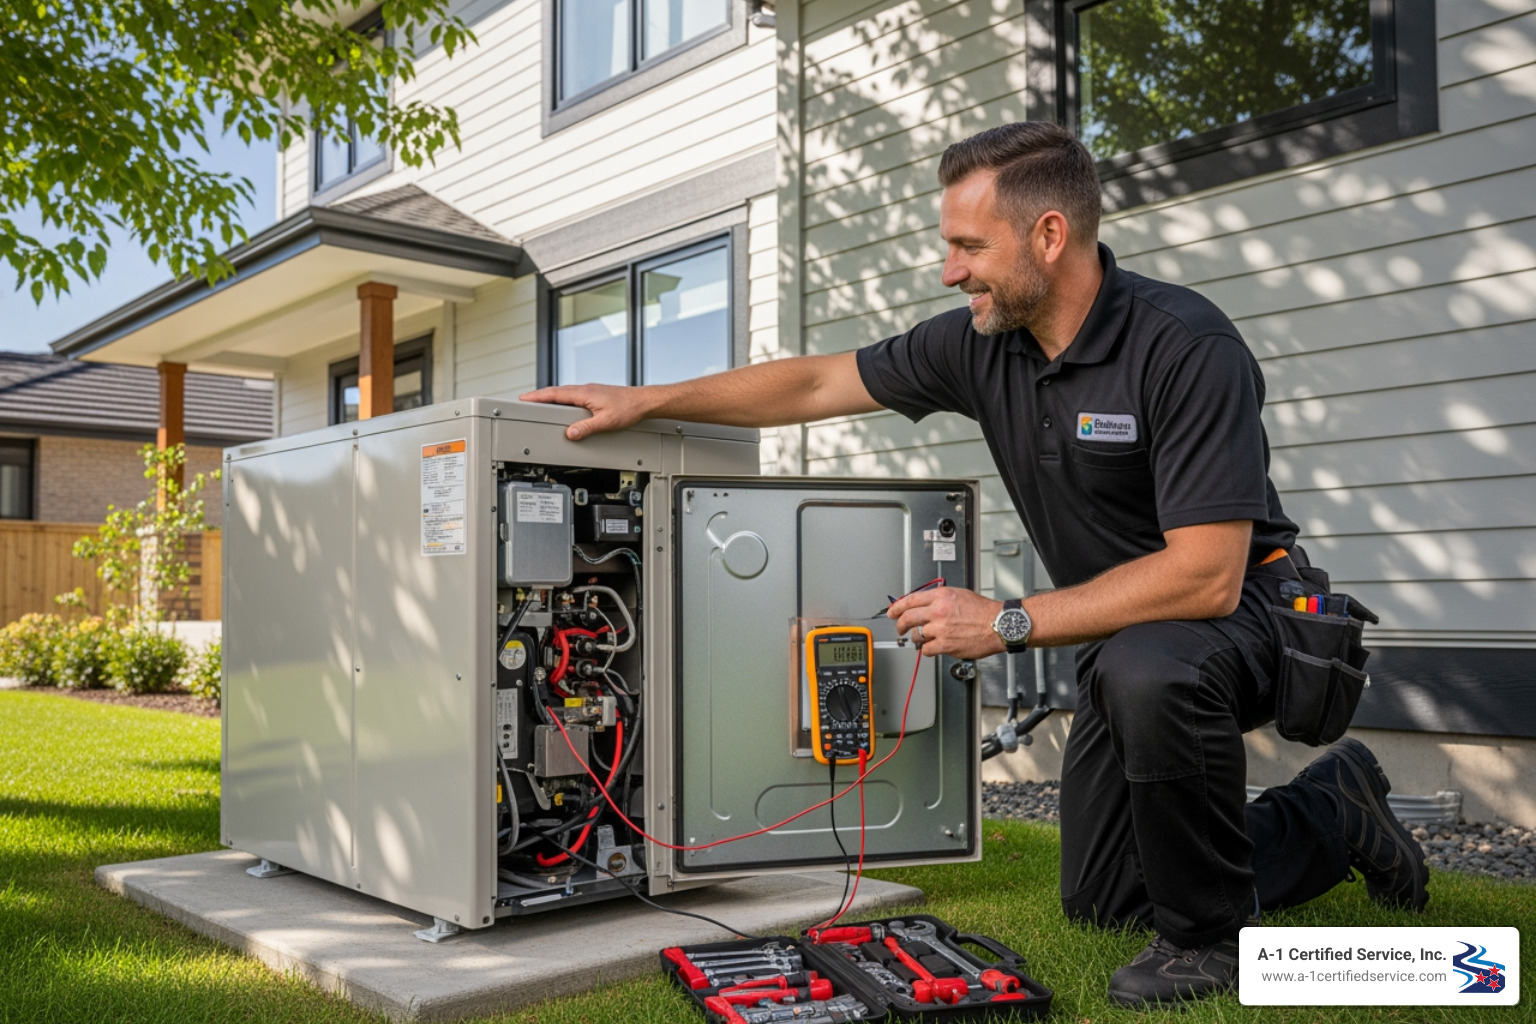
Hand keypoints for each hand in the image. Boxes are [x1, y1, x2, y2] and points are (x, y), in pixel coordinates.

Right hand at [519, 384, 654, 440]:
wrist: (644, 401)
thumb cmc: (629, 408)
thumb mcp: (606, 422)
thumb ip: (586, 428)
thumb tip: (570, 434)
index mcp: (584, 393)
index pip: (554, 394)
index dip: (537, 397)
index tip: (523, 398)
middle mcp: (585, 390)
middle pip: (556, 392)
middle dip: (539, 397)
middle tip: (525, 401)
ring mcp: (590, 392)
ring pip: (565, 393)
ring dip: (551, 398)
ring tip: (540, 404)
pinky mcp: (596, 395)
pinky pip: (573, 396)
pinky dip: (563, 400)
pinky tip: (564, 406)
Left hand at [888, 585, 1003, 659]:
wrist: (999, 624)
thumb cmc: (983, 611)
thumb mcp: (959, 595)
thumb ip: (940, 598)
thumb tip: (923, 604)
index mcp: (941, 596)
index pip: (910, 600)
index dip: (897, 607)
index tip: (892, 612)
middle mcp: (939, 611)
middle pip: (908, 618)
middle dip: (899, 624)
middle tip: (899, 628)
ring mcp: (941, 629)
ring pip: (917, 635)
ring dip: (918, 638)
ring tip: (925, 638)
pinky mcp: (946, 645)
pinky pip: (927, 649)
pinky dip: (928, 649)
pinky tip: (934, 646)